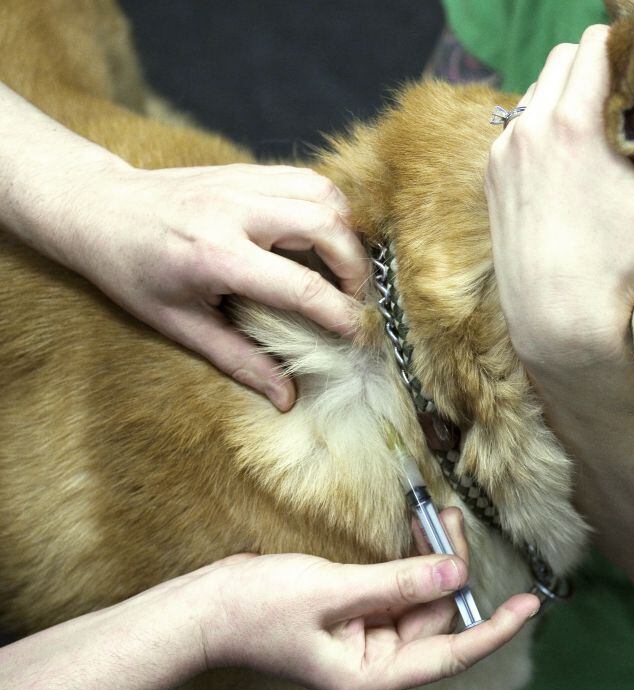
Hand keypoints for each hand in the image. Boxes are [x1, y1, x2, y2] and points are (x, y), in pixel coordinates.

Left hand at [56, 161, 367, 410]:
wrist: (96, 208)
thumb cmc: (132, 272)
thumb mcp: (178, 324)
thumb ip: (239, 359)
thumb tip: (286, 397)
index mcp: (216, 257)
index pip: (302, 287)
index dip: (341, 314)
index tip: (359, 336)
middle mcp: (236, 212)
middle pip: (327, 227)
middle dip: (356, 268)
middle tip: (354, 299)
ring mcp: (243, 183)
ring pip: (325, 195)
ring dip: (347, 233)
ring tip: (342, 267)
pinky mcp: (246, 170)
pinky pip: (308, 179)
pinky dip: (329, 207)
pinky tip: (323, 236)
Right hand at [194, 508, 537, 689]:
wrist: (205, 609)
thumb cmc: (258, 611)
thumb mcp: (334, 591)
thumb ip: (400, 583)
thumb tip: (456, 573)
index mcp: (372, 675)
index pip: (450, 653)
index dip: (494, 628)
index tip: (528, 606)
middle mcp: (376, 661)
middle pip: (437, 616)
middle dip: (449, 568)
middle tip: (451, 518)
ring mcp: (366, 638)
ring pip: (419, 597)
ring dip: (431, 559)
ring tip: (439, 516)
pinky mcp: (355, 614)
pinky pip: (397, 588)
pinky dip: (409, 562)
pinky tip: (418, 534)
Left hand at [485, 24, 633, 375]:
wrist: (557, 318)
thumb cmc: (621, 266)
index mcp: (571, 123)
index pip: (592, 45)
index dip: (623, 49)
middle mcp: (529, 128)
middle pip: (560, 59)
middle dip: (594, 68)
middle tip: (626, 100)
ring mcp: (503, 152)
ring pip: (535, 92)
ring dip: (565, 96)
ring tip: (598, 131)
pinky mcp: (492, 176)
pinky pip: (516, 128)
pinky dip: (541, 128)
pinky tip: (568, 162)